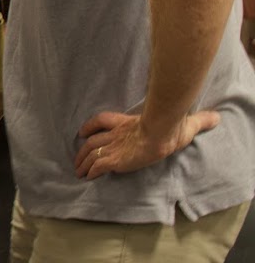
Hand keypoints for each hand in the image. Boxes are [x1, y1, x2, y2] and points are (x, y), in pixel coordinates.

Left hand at [74, 109, 220, 178]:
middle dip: (82, 150)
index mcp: (126, 122)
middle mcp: (115, 134)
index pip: (102, 121)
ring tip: (79, 172)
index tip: (83, 132)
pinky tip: (88, 177)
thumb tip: (216, 117)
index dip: (91, 126)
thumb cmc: (172, 125)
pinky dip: (91, 171)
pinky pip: (97, 166)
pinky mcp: (115, 159)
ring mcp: (114, 146)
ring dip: (82, 162)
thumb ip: (198, 120)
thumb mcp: (185, 122)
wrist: (162, 130)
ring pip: (90, 153)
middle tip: (78, 160)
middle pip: (91, 140)